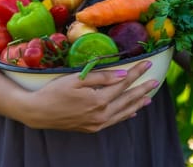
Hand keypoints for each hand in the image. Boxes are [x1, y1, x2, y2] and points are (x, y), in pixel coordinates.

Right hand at [14, 60, 158, 132]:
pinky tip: (132, 112)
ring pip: (123, 112)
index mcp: (98, 100)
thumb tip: (123, 75)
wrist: (37, 112)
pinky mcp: (91, 128)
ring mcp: (97, 123)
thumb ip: (101, 77)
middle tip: (156, 80)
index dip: (136, 72)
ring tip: (148, 97)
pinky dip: (124, 116)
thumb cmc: (54, 92)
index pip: (123, 83)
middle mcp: (101, 114)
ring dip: (137, 104)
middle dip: (142, 88)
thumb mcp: (76, 79)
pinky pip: (114, 121)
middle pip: (127, 99)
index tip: (148, 63)